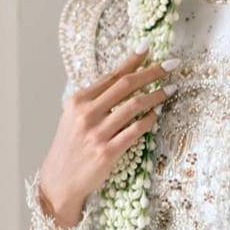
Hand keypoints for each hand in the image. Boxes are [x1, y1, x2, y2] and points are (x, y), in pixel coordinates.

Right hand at [38, 47, 173, 226]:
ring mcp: (96, 134)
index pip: (111, 75)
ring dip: (157, 94)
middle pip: (126, 85)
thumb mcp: (73, 117)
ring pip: (134, 106)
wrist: (59, 181)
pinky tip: (158, 113)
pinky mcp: (107, 152)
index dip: (132, 60)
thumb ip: (94, 99)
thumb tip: (123, 79)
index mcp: (77, 101)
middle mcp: (86, 114)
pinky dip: (150, 119)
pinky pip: (136, 131)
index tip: (148, 48)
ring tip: (171, 88)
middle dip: (152, 72)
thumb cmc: (70, 147)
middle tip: (171, 64)